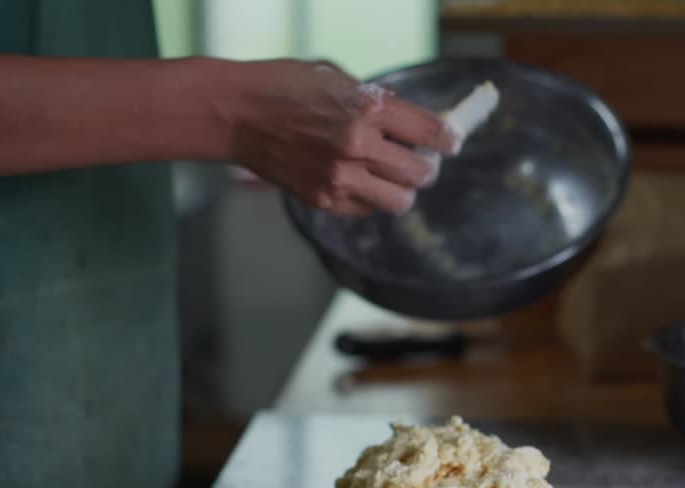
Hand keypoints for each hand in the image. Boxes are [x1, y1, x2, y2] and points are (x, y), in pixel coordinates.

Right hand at [222, 59, 453, 216]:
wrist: (235, 113)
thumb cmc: (284, 87)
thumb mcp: (338, 80)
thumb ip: (377, 105)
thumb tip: (412, 126)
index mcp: (367, 108)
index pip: (430, 132)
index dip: (447, 140)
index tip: (450, 143)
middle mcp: (358, 145)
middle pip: (421, 173)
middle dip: (425, 167)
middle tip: (418, 162)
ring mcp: (340, 177)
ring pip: (400, 201)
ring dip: (402, 190)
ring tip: (392, 178)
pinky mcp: (323, 199)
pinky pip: (366, 209)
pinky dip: (369, 198)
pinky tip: (356, 180)